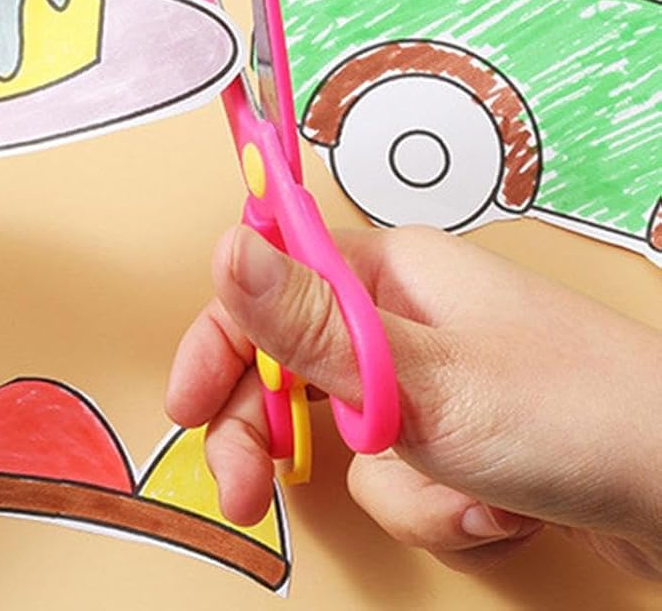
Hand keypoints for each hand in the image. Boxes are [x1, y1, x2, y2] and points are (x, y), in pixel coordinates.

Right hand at [167, 224, 661, 577]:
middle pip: (296, 366)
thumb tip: (221, 245)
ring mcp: (443, 376)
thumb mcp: (420, 378)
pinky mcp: (472, 435)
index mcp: (390, 268)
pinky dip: (441, 507)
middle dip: (280, 436)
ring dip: (395, 484)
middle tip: (249, 493)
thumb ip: (308, 323)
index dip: (219, 345)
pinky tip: (495, 510)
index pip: (267, 285)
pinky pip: (408, 477)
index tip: (184, 409)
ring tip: (463, 496)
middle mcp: (409, 312)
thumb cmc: (573, 419)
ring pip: (353, 436)